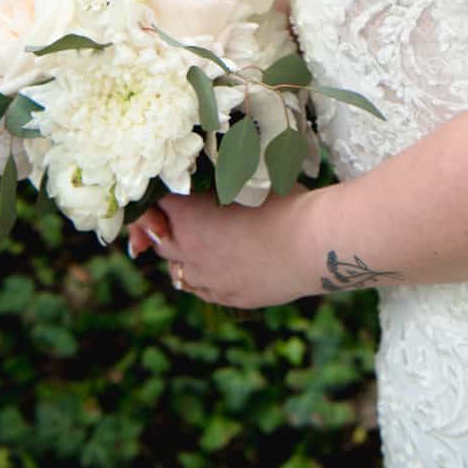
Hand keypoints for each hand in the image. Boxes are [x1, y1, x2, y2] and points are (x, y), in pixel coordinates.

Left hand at [127, 186, 310, 309]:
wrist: (312, 244)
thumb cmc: (283, 203)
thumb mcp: (247, 181)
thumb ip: (221, 180)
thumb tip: (216, 169)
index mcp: (188, 218)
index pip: (156, 205)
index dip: (162, 197)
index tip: (171, 192)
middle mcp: (190, 253)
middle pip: (160, 240)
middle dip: (165, 227)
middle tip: (181, 216)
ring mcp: (208, 280)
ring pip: (176, 271)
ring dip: (181, 256)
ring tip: (200, 243)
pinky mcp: (228, 297)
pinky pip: (202, 290)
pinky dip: (202, 277)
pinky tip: (218, 266)